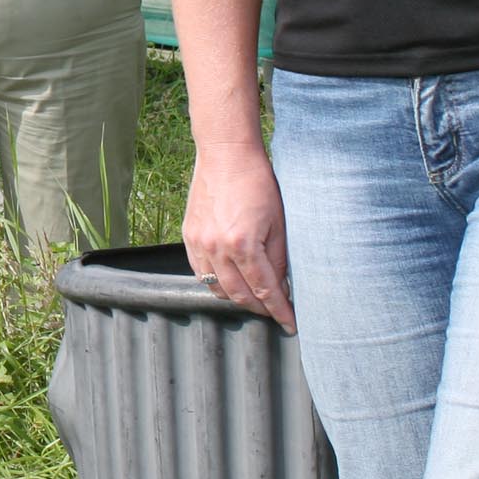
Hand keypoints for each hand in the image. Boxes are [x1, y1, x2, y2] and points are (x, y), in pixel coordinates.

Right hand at [183, 141, 295, 332]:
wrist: (226, 154)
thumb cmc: (257, 182)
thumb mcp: (279, 222)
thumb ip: (279, 259)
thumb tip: (281, 286)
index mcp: (243, 244)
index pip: (265, 291)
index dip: (280, 311)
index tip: (290, 324)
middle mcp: (217, 248)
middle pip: (239, 295)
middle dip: (260, 308)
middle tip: (275, 312)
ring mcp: (199, 243)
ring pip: (217, 288)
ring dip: (237, 298)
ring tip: (255, 298)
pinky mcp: (188, 236)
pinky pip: (200, 272)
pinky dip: (216, 282)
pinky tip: (231, 280)